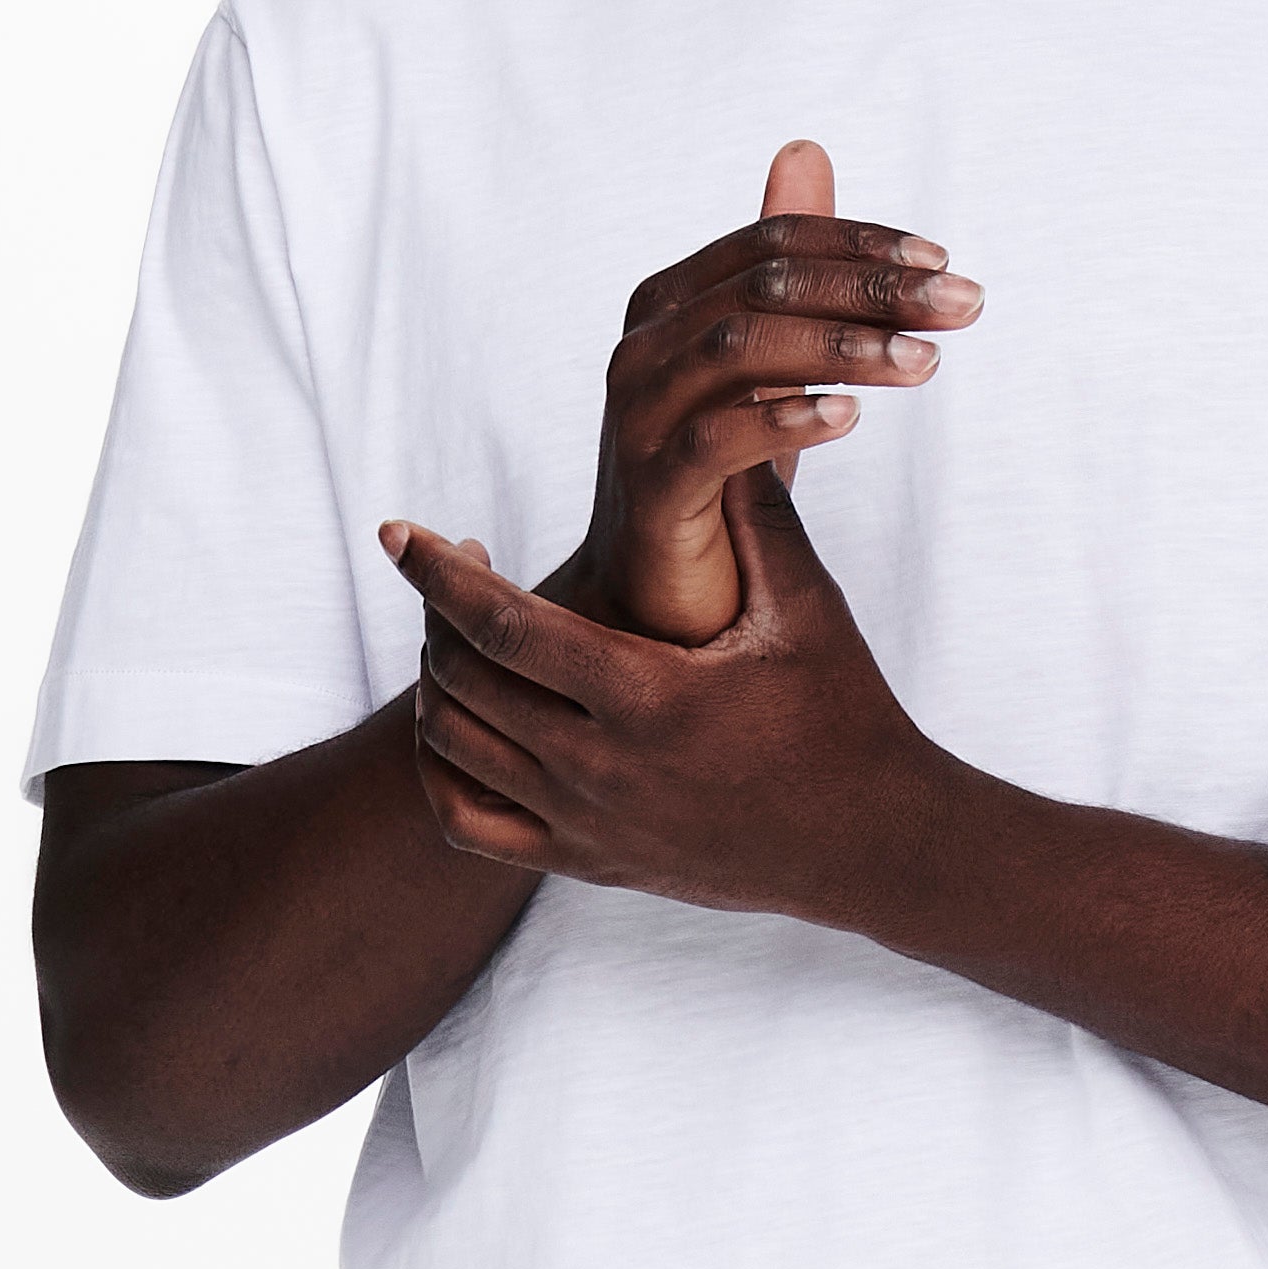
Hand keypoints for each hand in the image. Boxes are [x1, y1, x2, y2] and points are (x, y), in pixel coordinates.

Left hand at [390, 463, 963, 931]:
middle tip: (461, 563)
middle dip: (438, 610)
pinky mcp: (587, 863)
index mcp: (646, 697)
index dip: (436, 571)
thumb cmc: (843, 711)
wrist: (869, 842)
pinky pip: (466, 825)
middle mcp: (601, 770)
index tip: (398, 529)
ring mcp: (587, 825)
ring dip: (437, 680)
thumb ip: (753, 512)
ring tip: (464, 633)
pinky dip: (442, 769)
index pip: (501, 625)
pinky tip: (466, 721)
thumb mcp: (806, 606)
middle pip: (461, 679)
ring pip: (452, 747)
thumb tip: (726, 405)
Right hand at [573, 134, 981, 643]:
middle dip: (873, 289)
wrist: (653, 597)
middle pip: (764, 285)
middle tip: (964, 304)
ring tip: (926, 362)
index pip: (774, 242)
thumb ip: (791, 269)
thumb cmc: (717, 476)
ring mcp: (639, 414)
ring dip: (844, 349)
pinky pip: (716, 439)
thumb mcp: (763, 363)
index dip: (863, 245)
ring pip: (741, 351)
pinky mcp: (649, 487)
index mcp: (671, 302)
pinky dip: (786, 421)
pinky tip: (850, 417)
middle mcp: (645, 344)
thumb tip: (807, 150)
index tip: (945, 263)